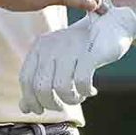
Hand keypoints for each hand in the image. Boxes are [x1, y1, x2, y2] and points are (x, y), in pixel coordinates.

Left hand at [17, 2, 135, 113]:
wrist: (110, 24)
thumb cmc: (80, 47)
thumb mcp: (55, 61)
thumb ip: (39, 82)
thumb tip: (25, 109)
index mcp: (39, 47)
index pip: (25, 79)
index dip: (30, 99)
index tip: (39, 110)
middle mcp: (51, 46)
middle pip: (42, 87)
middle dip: (52, 104)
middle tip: (63, 106)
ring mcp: (70, 49)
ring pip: (61, 88)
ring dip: (71, 100)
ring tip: (79, 96)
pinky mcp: (90, 53)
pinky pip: (82, 83)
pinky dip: (85, 92)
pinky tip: (91, 91)